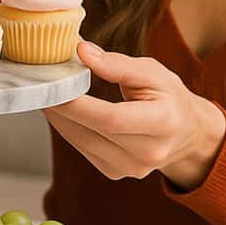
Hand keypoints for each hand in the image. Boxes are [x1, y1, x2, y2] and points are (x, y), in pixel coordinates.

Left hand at [43, 41, 225, 190]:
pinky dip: (68, 129)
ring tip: (45, 94)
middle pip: (91, 132)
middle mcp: (149, 153)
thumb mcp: (152, 72)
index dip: (78, 104)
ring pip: (82, 143)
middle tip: (39, 85)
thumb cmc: (168, 97)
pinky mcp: (116, 173)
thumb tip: (81, 51)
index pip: (111, 118)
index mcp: (162, 123)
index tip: (54, 85)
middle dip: (60, 108)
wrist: (186, 133)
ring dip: (59, 118)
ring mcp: (132, 168)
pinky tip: (60, 111)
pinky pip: (84, 149)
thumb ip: (117, 64)